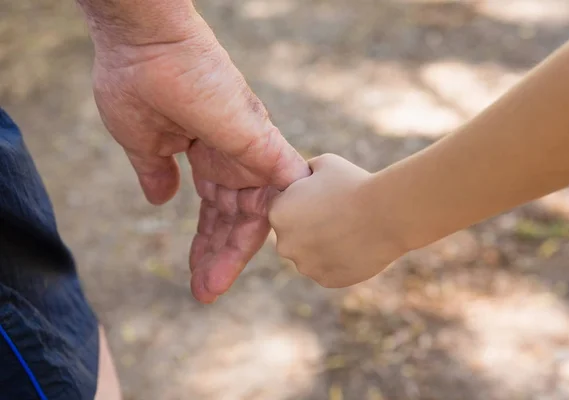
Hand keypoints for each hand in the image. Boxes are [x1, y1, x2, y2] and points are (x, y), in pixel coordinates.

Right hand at [90, 18, 308, 301]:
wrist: (142, 44)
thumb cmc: (137, 82)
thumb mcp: (143, 142)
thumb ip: (156, 172)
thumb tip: (160, 199)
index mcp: (208, 158)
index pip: (214, 213)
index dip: (206, 245)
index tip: (196, 279)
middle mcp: (234, 159)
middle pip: (234, 219)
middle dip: (219, 257)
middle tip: (203, 291)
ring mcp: (249, 152)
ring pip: (256, 214)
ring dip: (235, 252)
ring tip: (211, 287)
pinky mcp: (261, 143)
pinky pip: (287, 186)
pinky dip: (289, 216)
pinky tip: (282, 248)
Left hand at [269, 154, 400, 287]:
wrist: (386, 213)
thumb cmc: (354, 183)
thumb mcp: (323, 164)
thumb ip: (303, 172)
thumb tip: (300, 176)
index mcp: (278, 213)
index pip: (282, 209)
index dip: (303, 202)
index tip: (324, 198)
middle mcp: (284, 244)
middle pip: (293, 235)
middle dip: (309, 226)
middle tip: (337, 215)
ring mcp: (305, 265)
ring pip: (309, 255)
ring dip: (323, 245)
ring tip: (350, 230)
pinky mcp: (325, 280)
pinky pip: (328, 269)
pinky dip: (339, 260)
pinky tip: (356, 246)